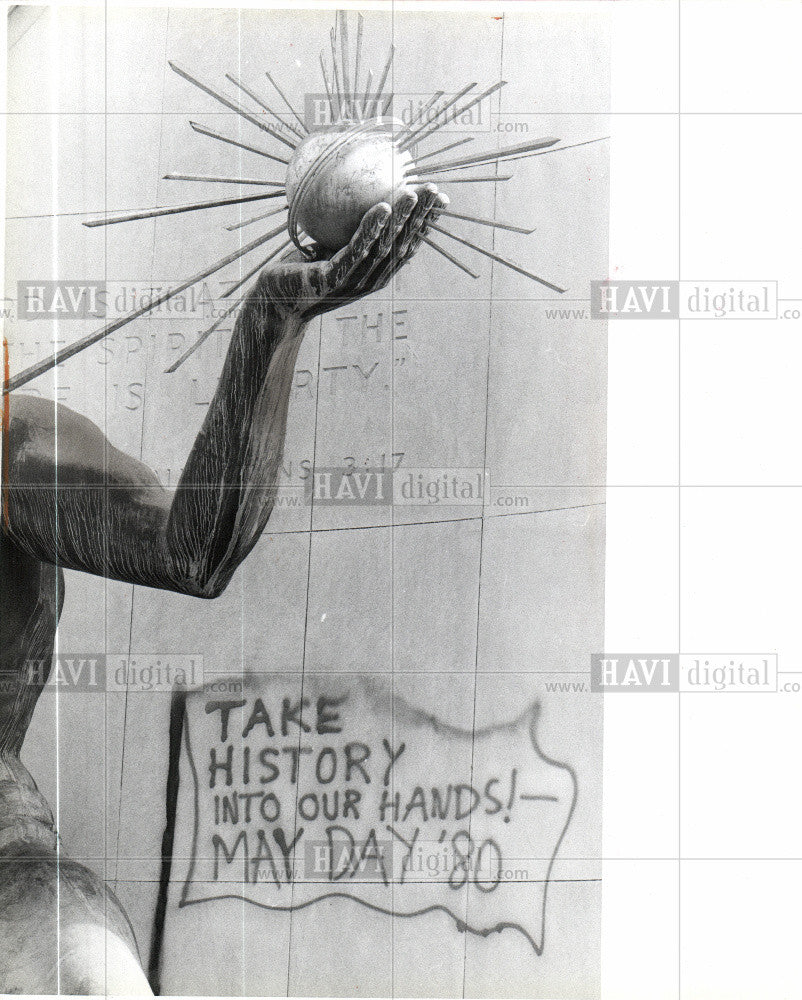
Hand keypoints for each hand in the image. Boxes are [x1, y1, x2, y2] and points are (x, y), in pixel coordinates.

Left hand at [255, 183, 447, 321]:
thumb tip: (358, 191)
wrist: (275, 299)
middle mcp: (370, 280)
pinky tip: (381, 207)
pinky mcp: (334, 280)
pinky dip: (371, 228)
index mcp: (375, 273)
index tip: (439, 199)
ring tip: (412, 193)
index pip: (407, 245)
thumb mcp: (329, 247)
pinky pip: (356, 250)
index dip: (425, 223)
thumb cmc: (302, 270)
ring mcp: (354, 282)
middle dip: (420, 217)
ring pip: (384, 246)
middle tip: (433, 190)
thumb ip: (349, 229)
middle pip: (402, 245)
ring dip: (402, 219)